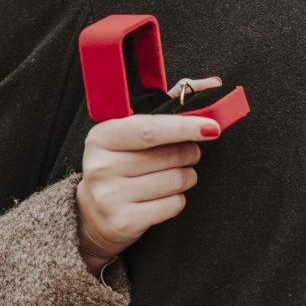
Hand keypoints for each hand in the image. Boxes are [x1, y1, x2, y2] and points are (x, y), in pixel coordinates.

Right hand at [76, 77, 222, 275]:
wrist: (93, 214)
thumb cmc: (123, 163)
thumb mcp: (134, 132)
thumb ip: (171, 104)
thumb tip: (212, 84)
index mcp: (102, 136)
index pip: (150, 130)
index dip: (185, 127)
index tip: (213, 128)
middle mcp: (101, 166)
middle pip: (170, 156)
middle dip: (191, 154)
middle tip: (189, 154)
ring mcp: (110, 196)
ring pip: (176, 181)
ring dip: (186, 177)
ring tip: (174, 176)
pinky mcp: (123, 221)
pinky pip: (173, 205)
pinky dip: (177, 200)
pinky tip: (163, 197)